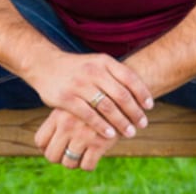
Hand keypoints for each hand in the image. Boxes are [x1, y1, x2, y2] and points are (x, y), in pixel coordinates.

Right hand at [25, 50, 152, 139]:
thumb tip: (141, 92)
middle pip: (121, 95)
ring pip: (107, 107)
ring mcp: (79, 84)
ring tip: (130, 132)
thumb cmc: (77, 68)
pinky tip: (110, 135)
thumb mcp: (96, 63)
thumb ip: (115, 74)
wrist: (45, 65)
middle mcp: (93, 71)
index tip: (150, 106)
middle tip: (143, 123)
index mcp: (103, 61)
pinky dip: (102, 126)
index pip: (130, 77)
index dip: (142, 93)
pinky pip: (89, 115)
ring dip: (121, 122)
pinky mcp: (67, 98)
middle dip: (135, 111)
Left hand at [34, 107, 117, 170]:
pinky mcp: (99, 143)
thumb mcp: (73, 102)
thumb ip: (59, 118)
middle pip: (52, 155)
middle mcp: (67, 126)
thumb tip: (46, 141)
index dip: (46, 148)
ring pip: (68, 163)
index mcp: (58, 115)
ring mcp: (82, 135)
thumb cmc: (93, 99)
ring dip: (74, 162)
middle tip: (67, 154)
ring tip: (80, 155)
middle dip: (59, 158)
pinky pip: (87, 165)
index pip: (40, 140)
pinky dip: (88, 164)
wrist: (120, 94)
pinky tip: (92, 155)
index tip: (55, 147)